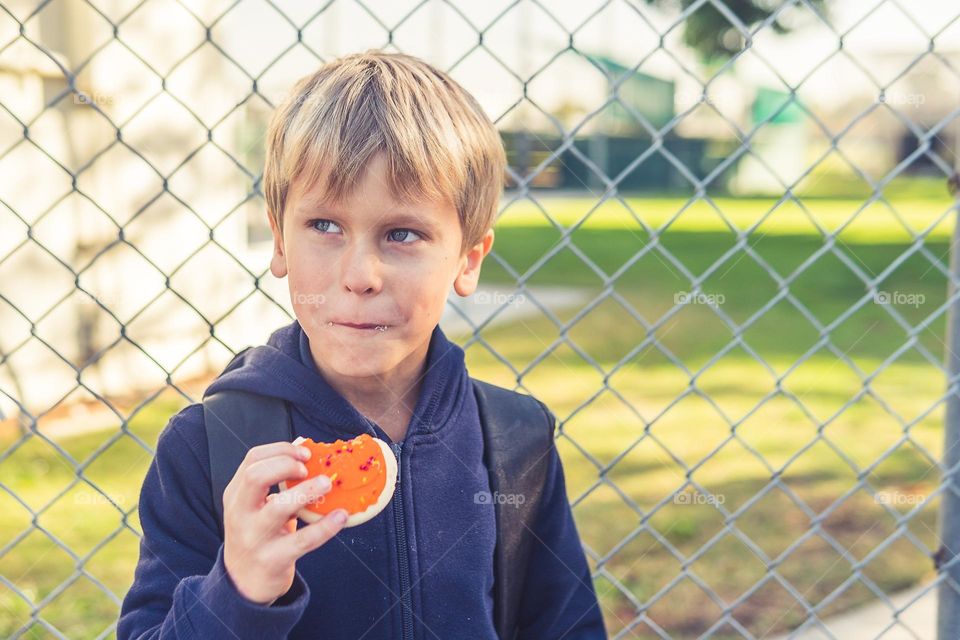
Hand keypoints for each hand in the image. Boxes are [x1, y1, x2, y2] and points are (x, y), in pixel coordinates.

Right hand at [222, 441, 348, 604]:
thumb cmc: (259, 534)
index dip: (280, 450)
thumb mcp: (256, 506)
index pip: (252, 459)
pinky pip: (303, 540)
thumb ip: (274, 482)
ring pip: (278, 508)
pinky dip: (325, 526)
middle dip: (285, 465)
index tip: (305, 453)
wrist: (244, 583)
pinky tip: (341, 516)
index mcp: (236, 494)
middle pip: (255, 476)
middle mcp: (240, 514)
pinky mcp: (273, 560)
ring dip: (307, 491)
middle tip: (308, 468)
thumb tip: (305, 447)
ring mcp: (255, 538)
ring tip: (328, 484)